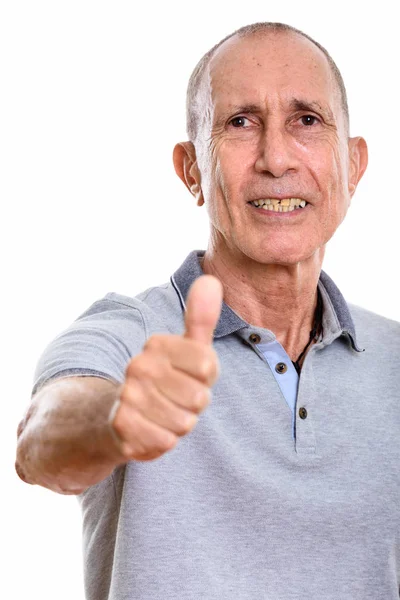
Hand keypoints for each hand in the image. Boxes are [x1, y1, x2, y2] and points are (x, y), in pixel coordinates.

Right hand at [110, 275, 222, 460]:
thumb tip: (211, 279)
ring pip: (184, 422)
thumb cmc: (164, 379)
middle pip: (199, 397)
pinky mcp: (123, 427)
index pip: (208, 367)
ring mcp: (129, 396)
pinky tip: (150, 429)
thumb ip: (201, 318)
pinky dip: (164, 440)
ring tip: (162, 413)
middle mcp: (139, 366)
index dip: (205, 379)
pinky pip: (167, 441)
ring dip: (179, 423)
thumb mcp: (186, 348)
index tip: (188, 376)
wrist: (116, 415)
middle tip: (174, 398)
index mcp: (157, 344)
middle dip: (193, 404)